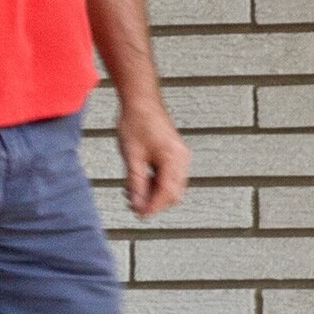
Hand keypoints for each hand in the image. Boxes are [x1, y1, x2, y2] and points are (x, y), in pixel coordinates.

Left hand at [118, 94, 188, 217]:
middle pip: (173, 193)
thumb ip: (136, 183)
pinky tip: (138, 181)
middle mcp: (182, 159)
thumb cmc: (135, 123)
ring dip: (153, 193)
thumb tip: (137, 205)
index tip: (138, 214)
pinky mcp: (174, 153)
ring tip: (132, 192)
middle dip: (154, 202)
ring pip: (171, 185)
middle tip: (133, 204)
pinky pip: (169, 175)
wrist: (140, 99)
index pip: (167, 194)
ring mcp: (180, 156)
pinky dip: (155, 182)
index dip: (152, 207)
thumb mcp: (132, 157)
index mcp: (174, 160)